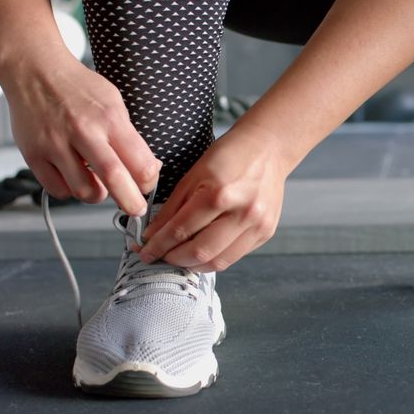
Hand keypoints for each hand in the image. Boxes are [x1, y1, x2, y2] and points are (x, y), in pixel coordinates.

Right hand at [0, 51, 159, 215]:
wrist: (33, 70)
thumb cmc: (77, 88)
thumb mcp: (113, 103)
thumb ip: (128, 137)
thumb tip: (148, 171)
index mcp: (109, 118)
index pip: (141, 163)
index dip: (149, 182)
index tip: (147, 186)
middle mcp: (82, 131)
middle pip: (115, 180)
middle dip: (131, 203)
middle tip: (135, 209)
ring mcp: (55, 144)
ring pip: (85, 192)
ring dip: (97, 195)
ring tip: (97, 182)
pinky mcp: (33, 154)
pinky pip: (58, 189)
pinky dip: (69, 189)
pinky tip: (72, 174)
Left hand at [137, 122, 290, 272]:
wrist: (269, 149)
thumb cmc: (230, 155)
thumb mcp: (194, 175)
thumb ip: (173, 207)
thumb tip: (153, 235)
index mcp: (219, 193)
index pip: (180, 230)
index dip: (158, 245)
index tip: (145, 251)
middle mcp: (242, 213)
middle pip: (200, 252)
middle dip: (173, 259)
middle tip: (159, 257)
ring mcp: (257, 225)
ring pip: (218, 262)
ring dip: (193, 265)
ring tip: (179, 257)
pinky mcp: (266, 233)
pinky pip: (234, 256)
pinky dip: (213, 259)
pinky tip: (202, 251)